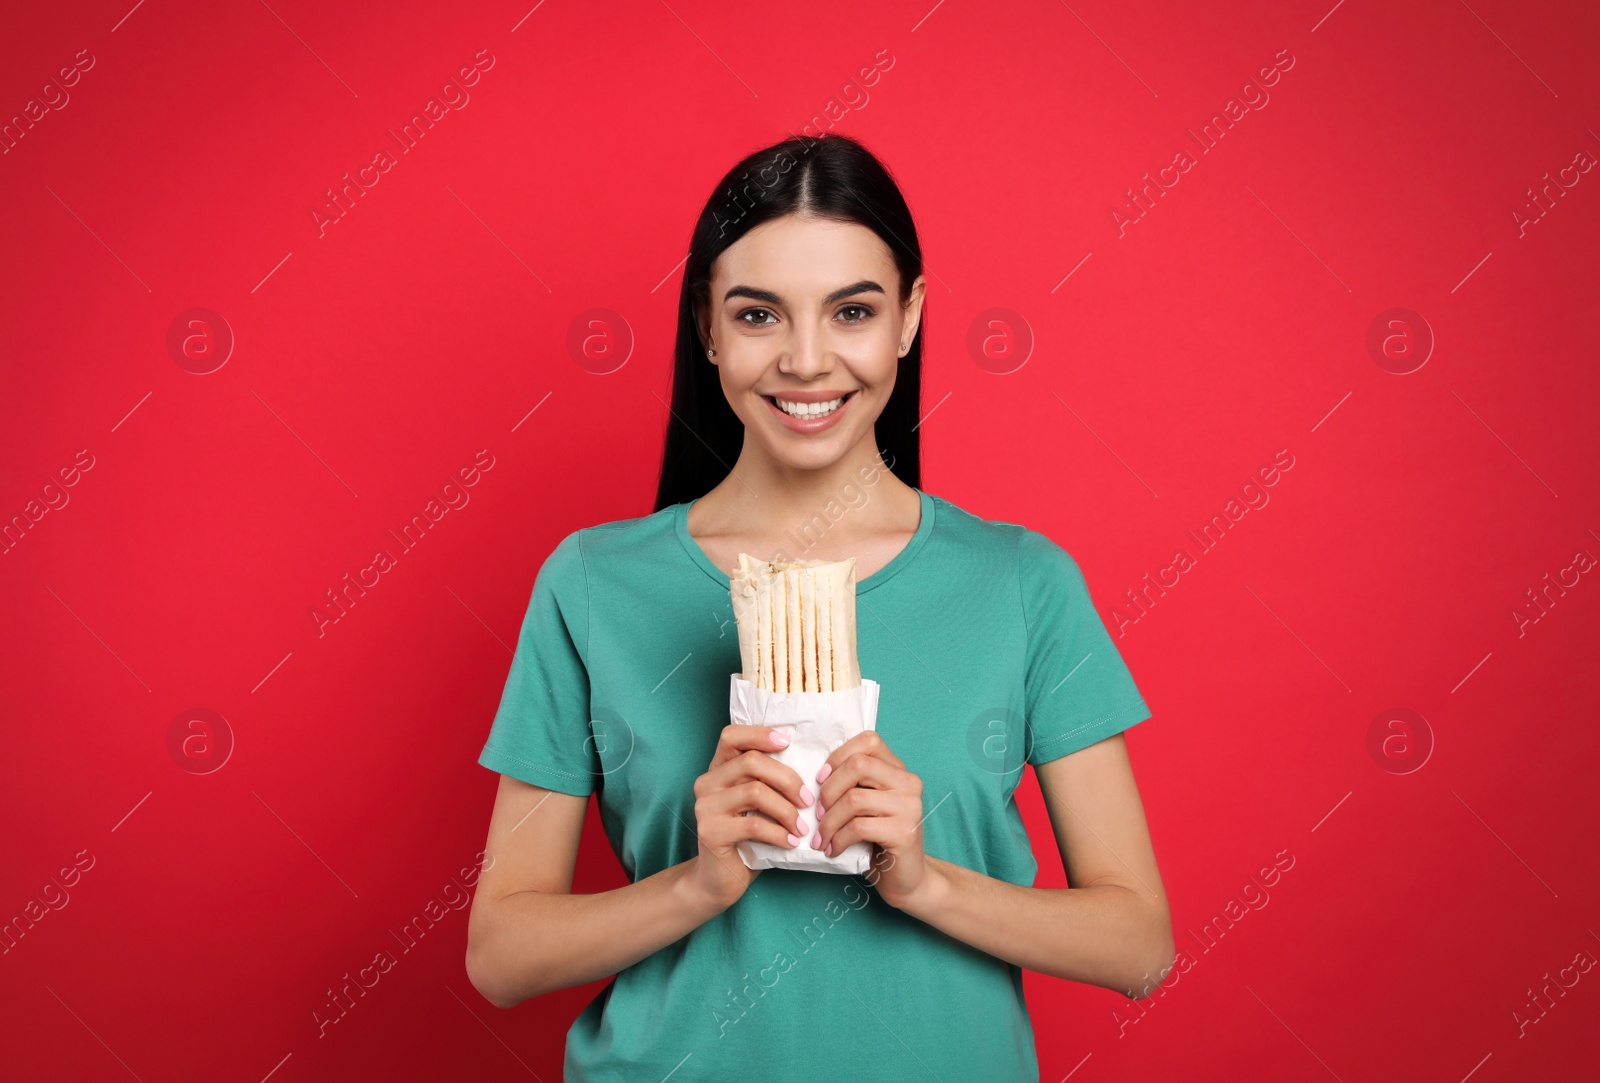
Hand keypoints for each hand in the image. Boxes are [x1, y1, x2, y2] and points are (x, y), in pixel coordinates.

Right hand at [685, 724, 812, 911]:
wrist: (718, 880)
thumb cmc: (746, 839)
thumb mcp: (757, 805)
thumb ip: (768, 782)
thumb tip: (810, 763)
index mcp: (718, 770)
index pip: (731, 736)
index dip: (760, 734)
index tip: (788, 742)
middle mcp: (707, 783)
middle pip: (751, 762)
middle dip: (788, 779)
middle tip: (808, 801)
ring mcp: (705, 807)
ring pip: (755, 791)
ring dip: (787, 810)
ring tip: (802, 827)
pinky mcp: (710, 832)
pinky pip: (753, 824)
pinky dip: (779, 833)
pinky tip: (791, 843)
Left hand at [813, 730, 929, 909]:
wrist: (907, 879)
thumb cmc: (878, 841)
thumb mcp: (867, 805)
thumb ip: (853, 784)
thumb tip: (815, 773)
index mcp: (899, 771)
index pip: (869, 741)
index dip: (838, 756)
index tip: (820, 780)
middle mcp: (909, 783)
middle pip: (858, 766)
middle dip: (829, 790)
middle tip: (817, 813)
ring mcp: (910, 807)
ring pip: (854, 799)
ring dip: (829, 821)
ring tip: (821, 838)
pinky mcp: (904, 832)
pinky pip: (858, 827)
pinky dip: (838, 839)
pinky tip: (832, 850)